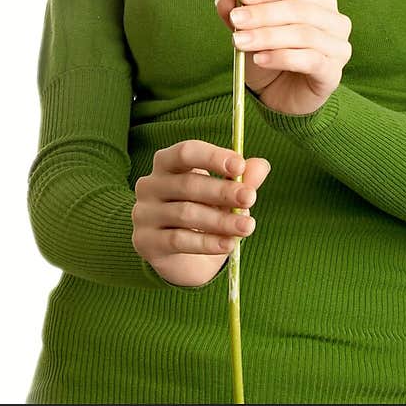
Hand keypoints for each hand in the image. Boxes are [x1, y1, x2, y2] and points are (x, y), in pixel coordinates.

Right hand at [131, 139, 270, 287]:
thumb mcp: (223, 193)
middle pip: (188, 184)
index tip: (240, 166)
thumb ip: (242, 178)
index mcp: (167, 162)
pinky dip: (207, 243)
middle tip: (251, 197)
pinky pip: (178, 240)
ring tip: (247, 226)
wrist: (180, 254)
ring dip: (221, 221)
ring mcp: (144, 213)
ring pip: (186, 214)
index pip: (186, 152)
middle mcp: (150, 184)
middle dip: (223, 191)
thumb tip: (261, 165)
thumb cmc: (203, 210)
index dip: (212, 157)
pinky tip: (229, 244)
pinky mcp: (145, 241)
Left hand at [215, 0, 352, 115]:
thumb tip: (223, 0)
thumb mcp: (251, 33)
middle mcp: (336, 21)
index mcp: (321, 0)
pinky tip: (259, 59)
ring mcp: (338, 47)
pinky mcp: (333, 73)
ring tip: (240, 42)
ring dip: (268, 36)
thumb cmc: (272, 57)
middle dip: (263, 13)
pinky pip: (310, 60)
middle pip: (299, 10)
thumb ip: (240, 15)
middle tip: (236, 20)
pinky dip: (282, 57)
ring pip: (304, 34)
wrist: (282, 97)